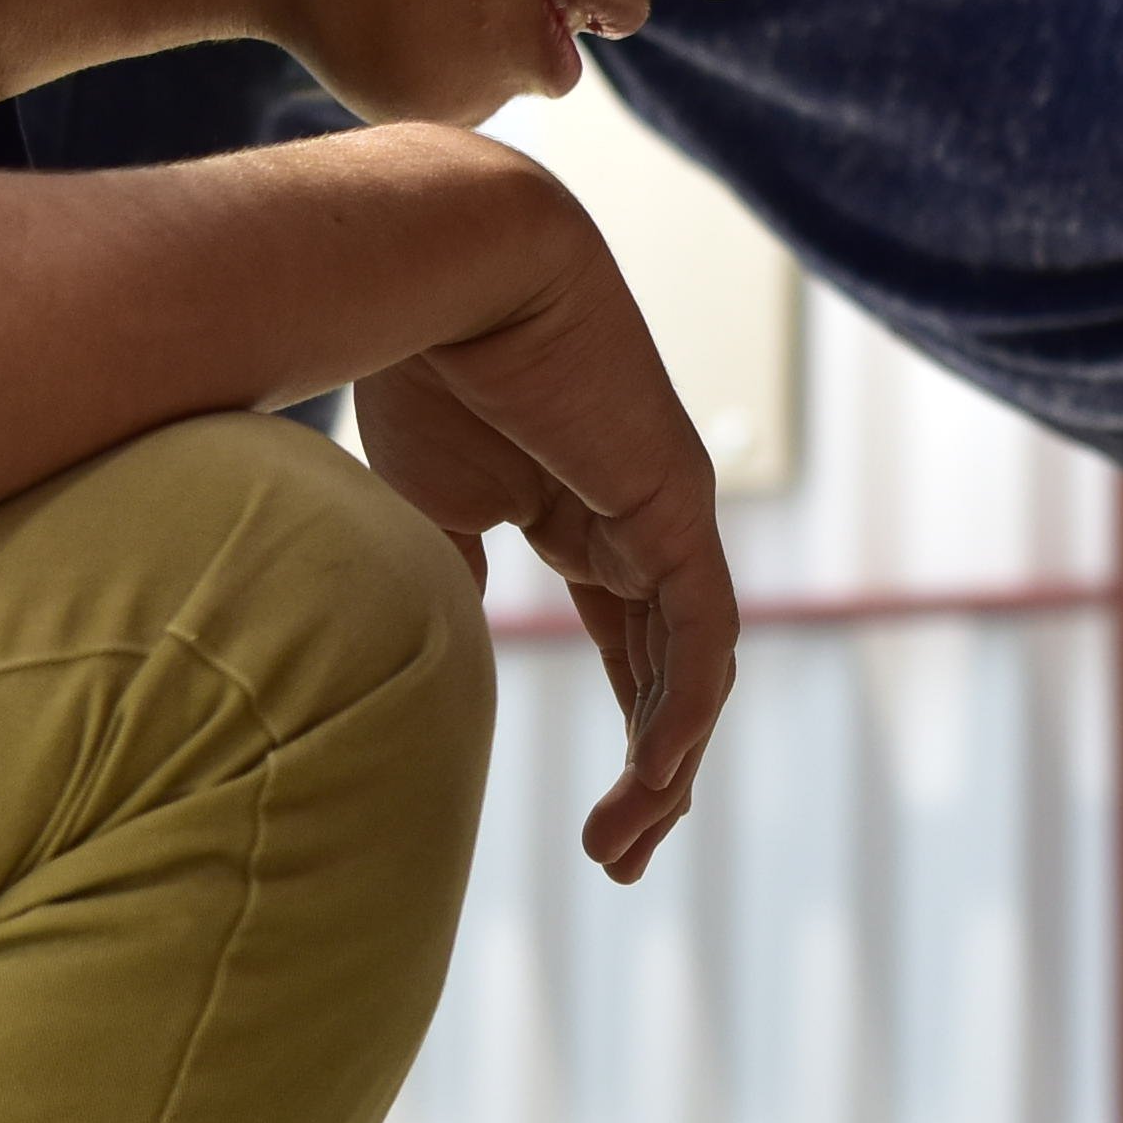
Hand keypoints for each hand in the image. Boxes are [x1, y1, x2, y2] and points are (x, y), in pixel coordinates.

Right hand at [352, 243, 732, 880]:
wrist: (439, 265)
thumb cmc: (419, 360)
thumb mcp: (427, 506)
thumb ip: (450, 585)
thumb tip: (438, 661)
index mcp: (583, 517)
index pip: (626, 646)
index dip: (622, 735)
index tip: (597, 827)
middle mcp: (639, 520)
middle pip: (669, 671)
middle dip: (656, 771)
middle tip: (619, 857)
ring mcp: (667, 514)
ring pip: (694, 668)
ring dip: (669, 764)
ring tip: (627, 841)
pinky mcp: (677, 507)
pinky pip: (702, 637)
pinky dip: (682, 715)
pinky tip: (656, 780)